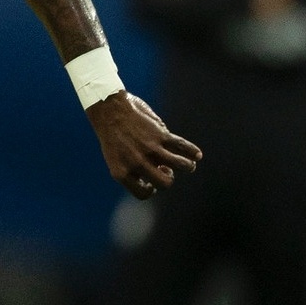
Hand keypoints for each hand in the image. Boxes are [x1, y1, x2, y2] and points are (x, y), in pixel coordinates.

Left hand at [85, 92, 201, 198]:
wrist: (108, 110)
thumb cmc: (112, 136)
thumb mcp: (116, 158)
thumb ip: (134, 168)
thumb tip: (162, 172)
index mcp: (122, 172)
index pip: (142, 194)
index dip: (151, 190)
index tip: (151, 182)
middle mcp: (137, 163)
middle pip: (165, 183)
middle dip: (169, 179)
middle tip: (167, 170)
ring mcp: (150, 149)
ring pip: (181, 165)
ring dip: (188, 166)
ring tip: (188, 165)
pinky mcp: (160, 135)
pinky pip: (183, 146)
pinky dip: (193, 152)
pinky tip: (197, 154)